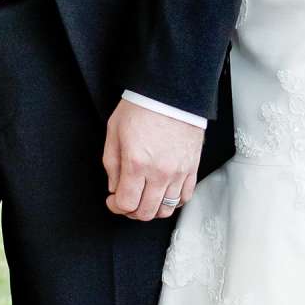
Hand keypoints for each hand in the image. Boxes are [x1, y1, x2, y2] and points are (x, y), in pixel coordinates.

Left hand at [102, 101, 200, 222]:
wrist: (171, 92)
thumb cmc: (142, 107)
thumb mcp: (114, 132)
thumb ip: (111, 164)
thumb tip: (114, 186)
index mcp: (136, 163)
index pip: (126, 203)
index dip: (115, 206)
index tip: (113, 200)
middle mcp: (159, 172)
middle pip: (146, 212)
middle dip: (131, 211)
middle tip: (127, 201)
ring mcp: (178, 172)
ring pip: (166, 209)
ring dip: (152, 209)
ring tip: (145, 198)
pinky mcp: (192, 168)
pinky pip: (184, 197)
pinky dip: (173, 201)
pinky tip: (164, 193)